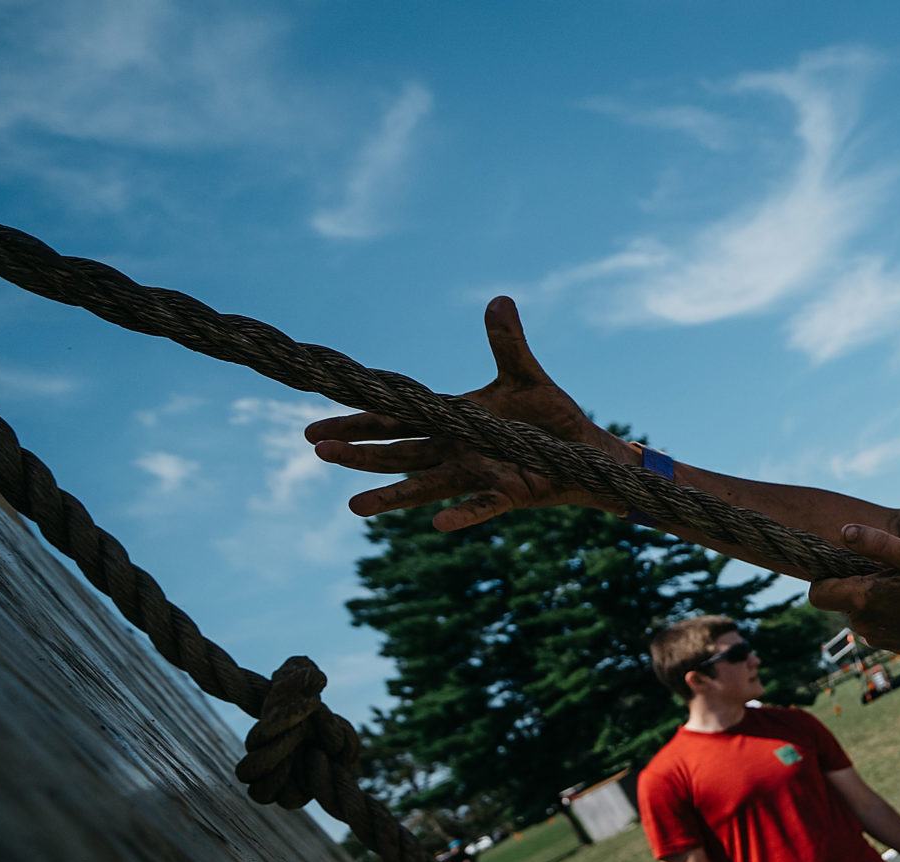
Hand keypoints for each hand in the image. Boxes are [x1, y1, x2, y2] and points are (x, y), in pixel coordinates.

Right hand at [303, 297, 630, 530]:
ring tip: (354, 506)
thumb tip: (499, 299)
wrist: (585, 451)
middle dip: (358, 453)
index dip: (357, 422)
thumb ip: (506, 342)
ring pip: (425, 485)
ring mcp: (479, 474)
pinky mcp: (509, 494)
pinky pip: (482, 506)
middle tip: (318, 451)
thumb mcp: (525, 374)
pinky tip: (439, 524)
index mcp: (452, 421)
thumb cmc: (550, 416)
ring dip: (392, 494)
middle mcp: (456, 452)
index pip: (395, 421)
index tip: (314, 427)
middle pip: (397, 453)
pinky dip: (463, 515)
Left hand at [816, 524, 899, 674]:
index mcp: (863, 599)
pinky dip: (888, 613)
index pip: (817, 593)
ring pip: (861, 611)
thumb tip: (846, 532)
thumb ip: (877, 543)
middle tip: (895, 575)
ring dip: (876, 599)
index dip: (825, 577)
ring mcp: (875, 638)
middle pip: (842, 598)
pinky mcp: (889, 647)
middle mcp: (862, 623)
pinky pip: (877, 624)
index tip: (847, 566)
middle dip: (859, 584)